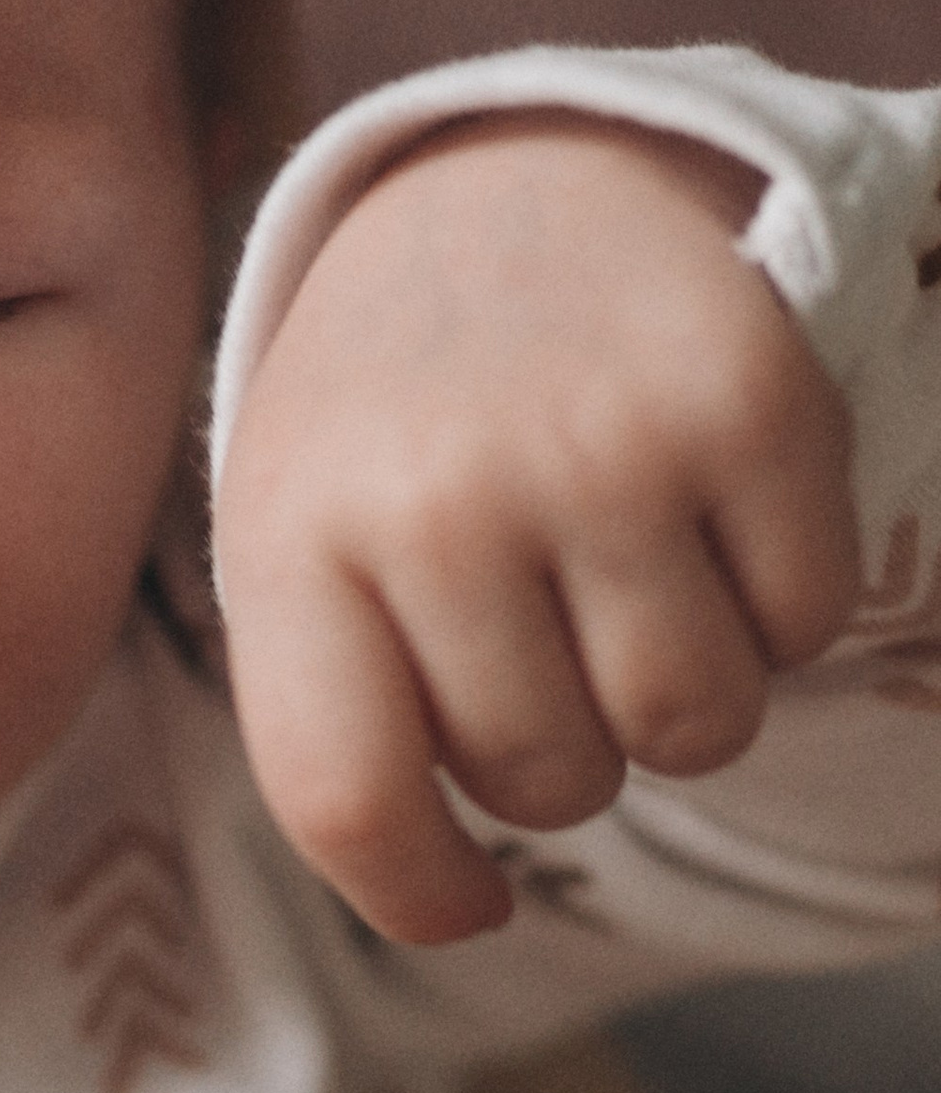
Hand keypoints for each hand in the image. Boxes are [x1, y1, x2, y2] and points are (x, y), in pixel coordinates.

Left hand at [215, 115, 860, 940]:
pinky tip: (707, 526)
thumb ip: (331, 721)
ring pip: (689, 728)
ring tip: (620, 591)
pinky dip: (774, 613)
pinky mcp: (751, 400)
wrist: (512, 186)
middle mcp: (439, 492)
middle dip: (556, 758)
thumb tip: (448, 906)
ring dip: (673, 704)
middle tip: (539, 644)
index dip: (419, 893)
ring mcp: (601, 443)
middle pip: (543, 780)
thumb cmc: (392, 427)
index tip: (466, 898)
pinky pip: (802, 626)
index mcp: (291, 535)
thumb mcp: (297, 545)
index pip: (350, 803)